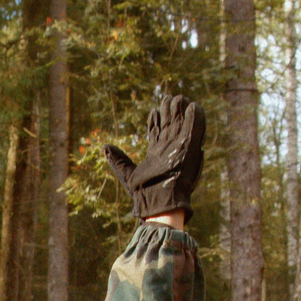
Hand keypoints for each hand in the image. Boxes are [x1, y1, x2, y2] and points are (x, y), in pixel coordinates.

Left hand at [103, 96, 204, 220]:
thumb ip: (119, 159)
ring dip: (181, 111)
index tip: (154, 111)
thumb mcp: (127, 174)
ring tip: (177, 97)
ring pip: (182, 125)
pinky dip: (195, 117)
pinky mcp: (190, 149)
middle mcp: (171, 150)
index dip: (156, 121)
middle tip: (168, 98)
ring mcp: (181, 148)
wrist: (159, 203)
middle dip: (169, 112)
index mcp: (158, 155)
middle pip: (171, 125)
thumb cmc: (144, 193)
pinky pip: (194, 129)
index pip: (158, 133)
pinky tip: (193, 106)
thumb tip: (105, 147)